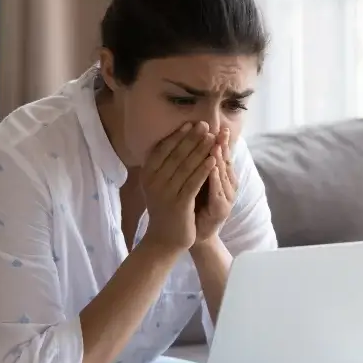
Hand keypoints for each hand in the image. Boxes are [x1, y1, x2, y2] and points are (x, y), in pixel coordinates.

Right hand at [140, 122, 215, 251]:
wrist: (164, 239)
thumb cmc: (165, 208)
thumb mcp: (159, 184)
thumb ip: (163, 165)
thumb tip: (174, 140)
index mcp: (148, 174)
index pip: (163, 149)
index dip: (178, 135)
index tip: (191, 123)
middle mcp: (154, 181)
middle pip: (176, 154)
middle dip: (192, 138)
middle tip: (205, 124)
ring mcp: (165, 193)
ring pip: (186, 166)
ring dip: (201, 150)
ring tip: (213, 137)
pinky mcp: (178, 204)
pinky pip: (193, 183)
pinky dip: (204, 170)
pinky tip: (214, 159)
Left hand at [193, 128, 236, 244]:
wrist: (187, 234)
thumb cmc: (189, 205)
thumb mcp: (191, 181)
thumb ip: (193, 164)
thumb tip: (188, 141)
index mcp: (220, 178)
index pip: (221, 155)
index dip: (219, 140)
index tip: (214, 124)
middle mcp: (227, 186)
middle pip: (225, 161)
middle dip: (222, 144)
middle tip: (219, 129)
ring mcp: (226, 198)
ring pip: (224, 174)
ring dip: (220, 158)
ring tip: (216, 143)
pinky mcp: (221, 209)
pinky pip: (218, 191)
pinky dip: (215, 178)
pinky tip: (212, 167)